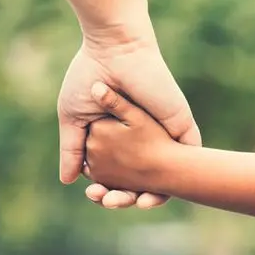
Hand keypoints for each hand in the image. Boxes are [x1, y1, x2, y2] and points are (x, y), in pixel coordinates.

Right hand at [57, 29, 200, 207]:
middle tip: (108, 202)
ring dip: (150, 197)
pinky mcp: (181, 129)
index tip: (94, 196)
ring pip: (164, 178)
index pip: (116, 174)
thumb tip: (67, 181)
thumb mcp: (74, 119)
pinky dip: (176, 183)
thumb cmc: (90, 78)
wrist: (115, 51)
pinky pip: (186, 163)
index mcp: (119, 138)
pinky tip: (158, 196)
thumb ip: (72, 150)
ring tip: (132, 203)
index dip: (107, 190)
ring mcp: (163, 136)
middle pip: (139, 181)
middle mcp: (142, 140)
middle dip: (125, 197)